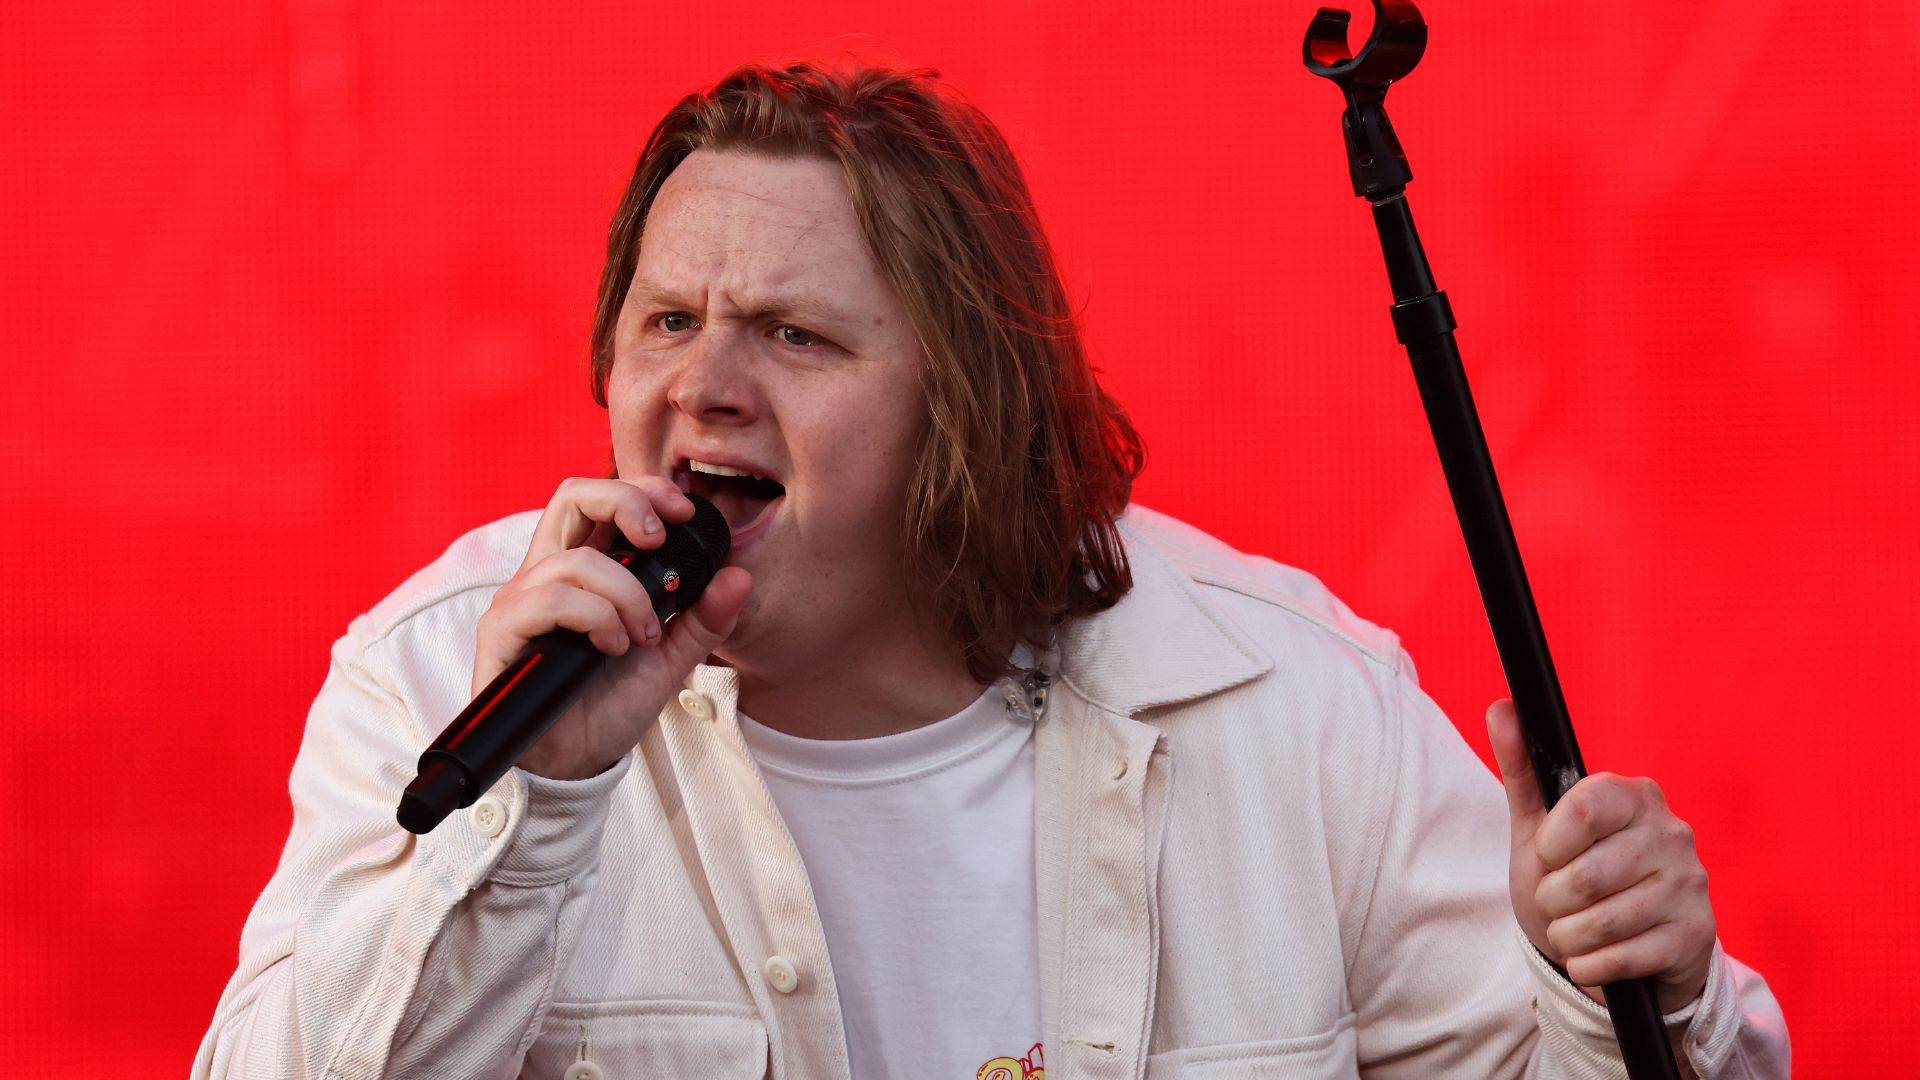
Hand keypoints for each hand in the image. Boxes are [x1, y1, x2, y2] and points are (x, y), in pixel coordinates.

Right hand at [473, 476, 751, 779]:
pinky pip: (550, 600)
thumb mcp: (670, 659)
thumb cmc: (610, 703)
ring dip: (626, 595)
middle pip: (571, 494)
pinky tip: (612, 648)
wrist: (576, 762)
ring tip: (642, 636)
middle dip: (626, 502)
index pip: (600, 499)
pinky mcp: (502, 631)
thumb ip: (703, 618)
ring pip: (576, 560)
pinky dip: (596, 618)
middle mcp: (546, 573)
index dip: (642, 491)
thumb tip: (739, 576)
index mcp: (583, 569)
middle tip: (660, 539)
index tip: (684, 513)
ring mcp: (521, 599)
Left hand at [1487, 699, 1716, 1012]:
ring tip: (1573, 931)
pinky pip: (1621, 959)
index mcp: (1635, 795)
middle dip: (1554, 900)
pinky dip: (1589, 966)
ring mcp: (1690, 885)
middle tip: (1560, 903)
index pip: (1583, 806)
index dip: (1552, 843)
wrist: (1621, 954)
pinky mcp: (1696, 935)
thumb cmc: (1574, 879)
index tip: (1549, 855)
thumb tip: (1501, 708)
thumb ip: (1521, 769)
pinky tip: (1594, 958)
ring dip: (1568, 937)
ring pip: (1601, 922)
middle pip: (1584, 875)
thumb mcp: (1540, 828)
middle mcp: (1673, 833)